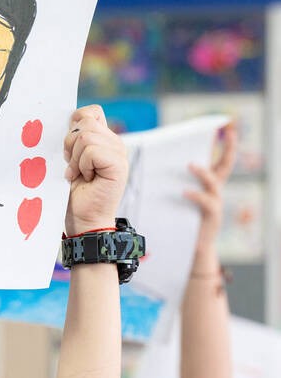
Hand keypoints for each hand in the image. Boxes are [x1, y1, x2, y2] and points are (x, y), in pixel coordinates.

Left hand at [62, 105, 127, 235]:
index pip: (90, 112)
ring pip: (85, 136)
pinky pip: (91, 151)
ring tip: (79, 174)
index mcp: (103, 139)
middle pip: (84, 122)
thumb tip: (68, 122)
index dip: (74, 126)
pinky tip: (86, 178)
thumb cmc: (75, 194)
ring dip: (75, 159)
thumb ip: (74, 141)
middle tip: (74, 167)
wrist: (84, 220)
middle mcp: (114, 143)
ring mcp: (119, 152)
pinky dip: (82, 166)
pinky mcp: (118, 164)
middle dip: (70, 145)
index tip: (70, 151)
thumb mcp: (71, 161)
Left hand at [183, 123, 237, 253]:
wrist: (193, 248)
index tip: (227, 129)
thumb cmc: (181, 221)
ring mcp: (215, 202)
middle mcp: (215, 190)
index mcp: (208, 184)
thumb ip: (171, 185)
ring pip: (213, 182)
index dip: (227, 145)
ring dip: (202, 172)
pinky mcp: (212, 216)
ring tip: (190, 165)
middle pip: (226, 166)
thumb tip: (149, 168)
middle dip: (229, 149)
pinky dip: (195, 195)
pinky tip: (184, 192)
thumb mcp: (179, 200)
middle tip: (227, 135)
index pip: (221, 161)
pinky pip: (206, 202)